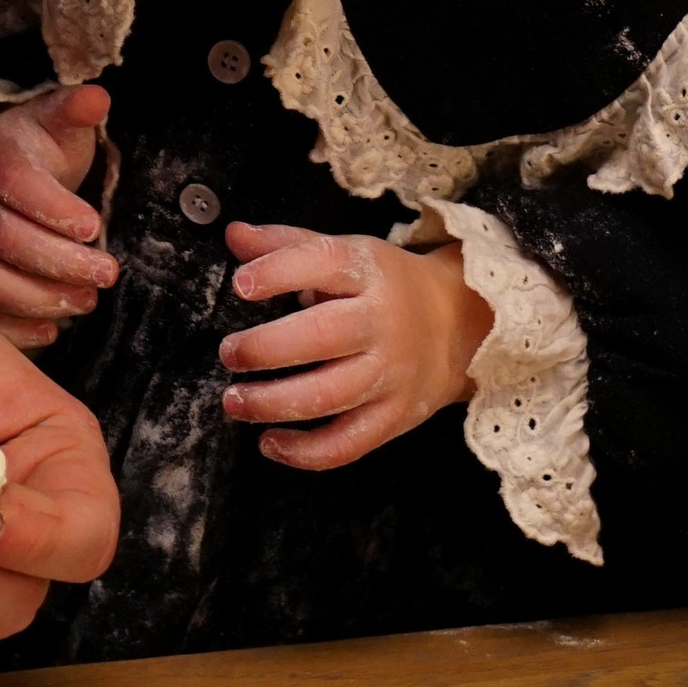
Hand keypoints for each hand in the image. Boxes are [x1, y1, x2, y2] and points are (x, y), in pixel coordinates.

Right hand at [0, 84, 117, 350]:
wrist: (3, 169)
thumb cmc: (40, 149)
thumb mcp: (57, 121)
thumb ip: (76, 109)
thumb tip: (97, 97)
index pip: (17, 186)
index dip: (56, 209)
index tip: (96, 226)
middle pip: (6, 241)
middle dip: (60, 263)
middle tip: (107, 273)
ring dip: (41, 300)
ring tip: (87, 301)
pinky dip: (13, 329)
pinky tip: (51, 332)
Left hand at [215, 220, 491, 471]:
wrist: (458, 325)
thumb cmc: (384, 286)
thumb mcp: (345, 252)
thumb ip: (286, 244)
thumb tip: (233, 234)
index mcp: (369, 272)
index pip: (324, 263)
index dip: (278, 272)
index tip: (241, 285)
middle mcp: (382, 322)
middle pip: (321, 337)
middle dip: (264, 348)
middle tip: (229, 353)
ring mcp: (392, 374)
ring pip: (328, 396)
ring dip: (272, 403)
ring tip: (234, 400)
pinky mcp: (396, 417)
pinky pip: (347, 444)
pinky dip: (304, 452)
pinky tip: (269, 442)